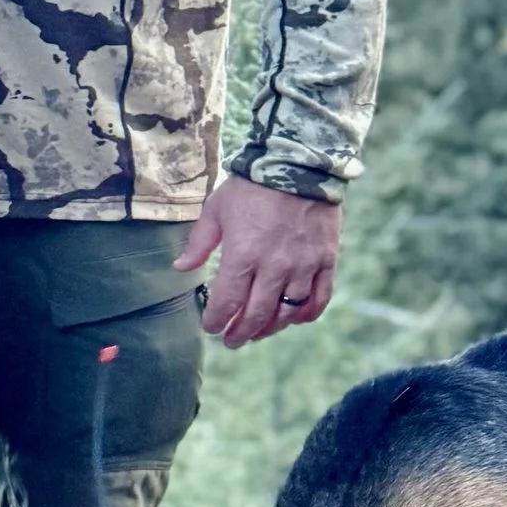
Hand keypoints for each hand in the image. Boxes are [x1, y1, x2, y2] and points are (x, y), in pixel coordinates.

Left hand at [174, 179, 340, 350]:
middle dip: (240, 332)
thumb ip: (199, 243)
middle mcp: (274, 267)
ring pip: (287, 312)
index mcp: (242, 255)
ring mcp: (303, 266)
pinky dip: (305, 314)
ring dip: (270, 328)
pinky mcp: (326, 261)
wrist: (298, 165)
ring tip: (258, 333)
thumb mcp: (216, 210)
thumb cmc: (251, 187)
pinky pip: (318, 299)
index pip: (227, 302)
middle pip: (256, 314)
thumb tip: (180, 267)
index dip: (216, 320)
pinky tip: (293, 318)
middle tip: (231, 340)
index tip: (210, 326)